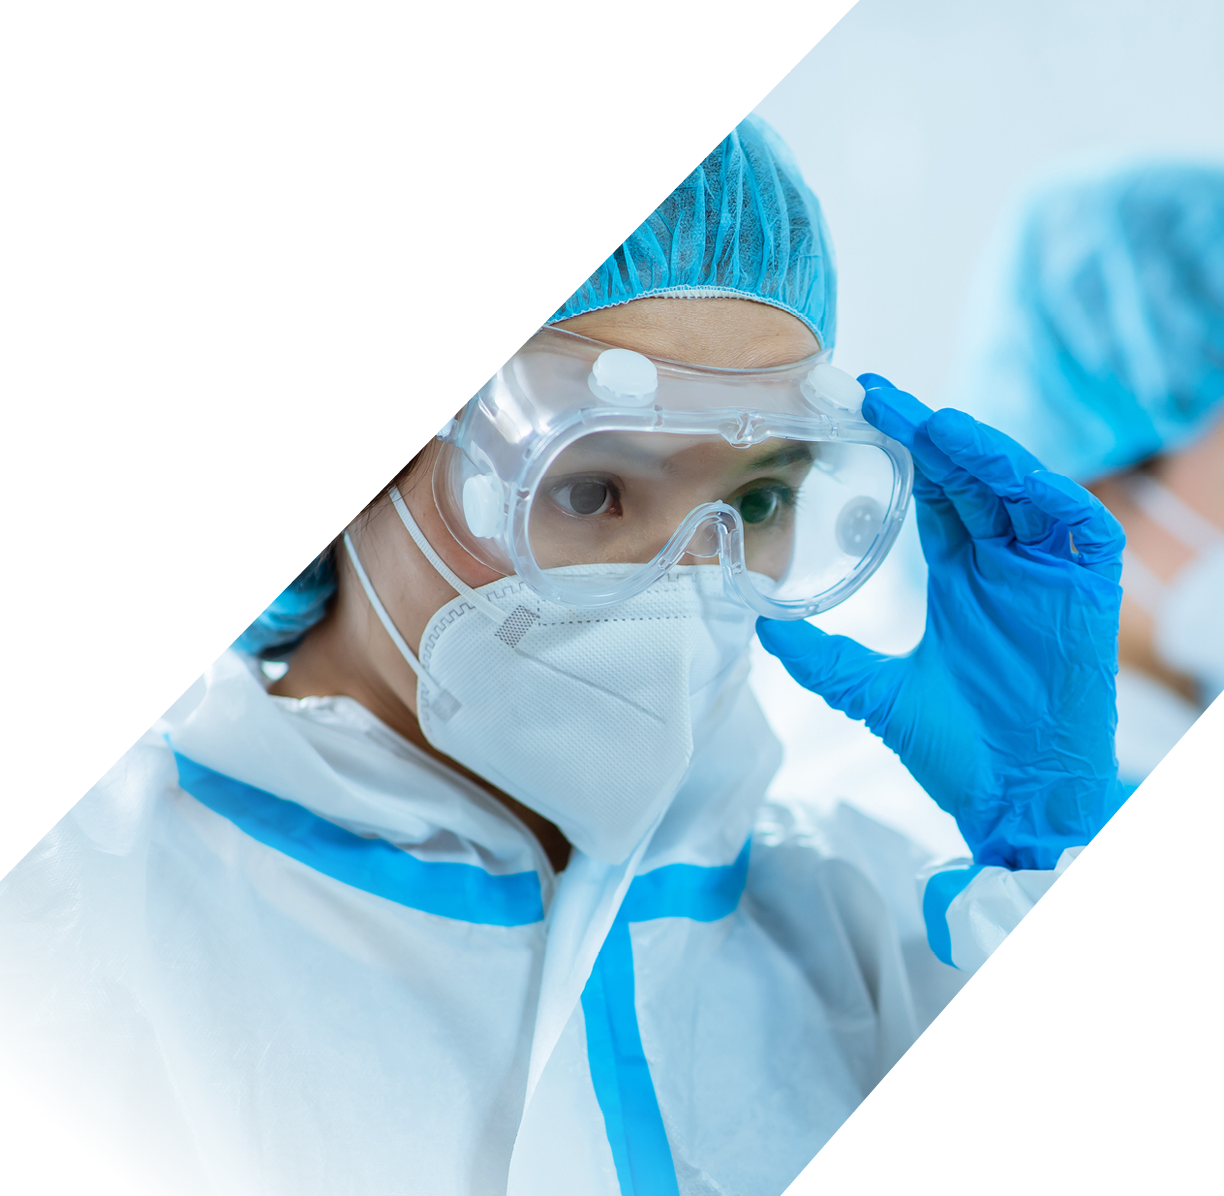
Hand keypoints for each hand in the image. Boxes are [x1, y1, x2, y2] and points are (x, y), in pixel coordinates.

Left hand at [757, 376, 1127, 869]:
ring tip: (920, 419)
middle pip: (967, 478)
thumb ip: (824, 658)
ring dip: (970, 448)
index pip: (932, 494)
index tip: (854, 416)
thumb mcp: (875, 691)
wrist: (1015, 800)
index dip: (899, 453)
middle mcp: (1004, 561)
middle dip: (925, 434)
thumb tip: (762, 626)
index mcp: (962, 574)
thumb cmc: (958, 748)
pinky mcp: (1087, 582)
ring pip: (1014, 484)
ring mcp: (1046, 569)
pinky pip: (1066, 514)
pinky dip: (1026, 483)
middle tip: (874, 395)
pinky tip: (981, 461)